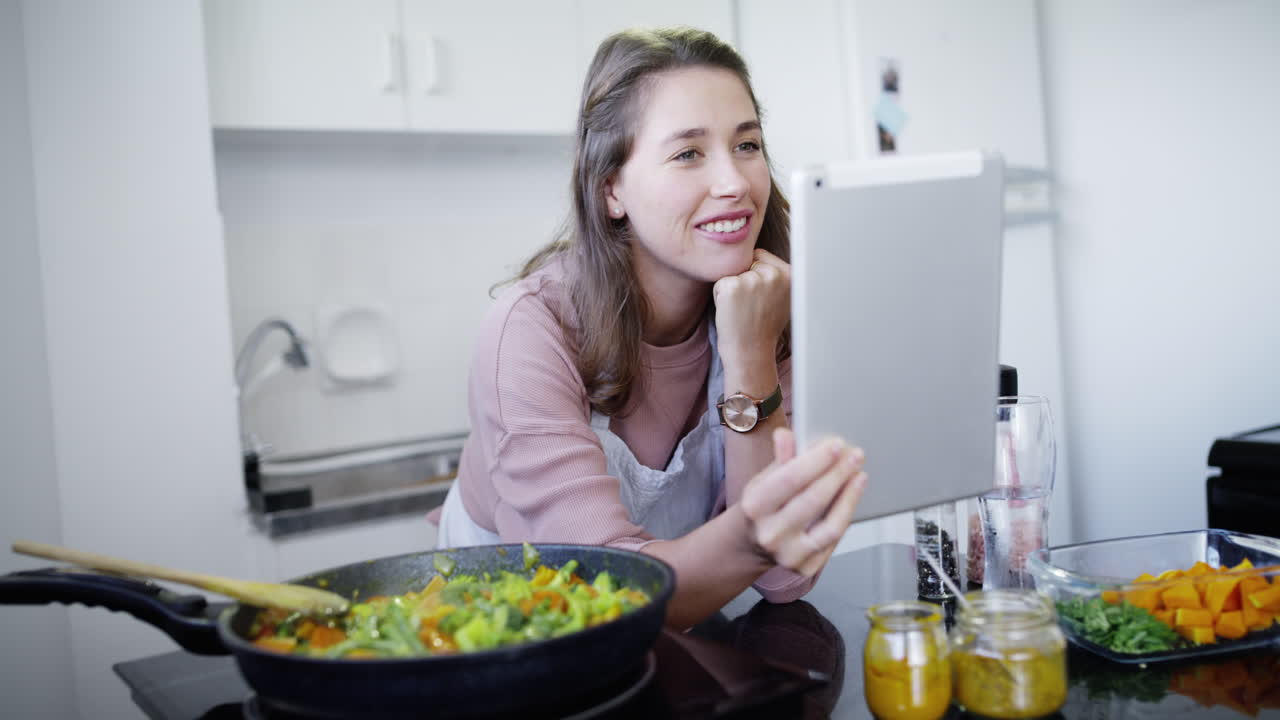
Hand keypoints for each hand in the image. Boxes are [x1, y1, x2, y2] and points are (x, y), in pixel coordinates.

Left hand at [712, 249, 789, 379]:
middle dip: (744, 281)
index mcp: (790, 275)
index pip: (761, 257)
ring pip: (733, 272)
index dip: (756, 277)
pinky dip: (720, 296)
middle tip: (751, 307)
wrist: (751, 353)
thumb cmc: (763, 327)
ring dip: (733, 289)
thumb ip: (778, 275)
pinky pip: (720, 282)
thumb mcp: (783, 298)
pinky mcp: (733, 286)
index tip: (762, 300)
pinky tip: (732, 312)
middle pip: (746, 262)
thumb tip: (761, 252)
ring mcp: (754, 280)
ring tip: (743, 310)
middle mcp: (775, 275)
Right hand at [741, 429, 868, 576]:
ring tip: (859, 475)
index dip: (816, 461)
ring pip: (829, 526)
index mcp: (754, 507)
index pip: (789, 479)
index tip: (836, 444)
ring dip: (849, 496)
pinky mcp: (805, 567)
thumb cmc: (763, 506)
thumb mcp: (763, 479)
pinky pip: (834, 539)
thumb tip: (786, 435)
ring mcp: (789, 555)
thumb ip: (780, 459)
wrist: (753, 543)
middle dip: (838, 474)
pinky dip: (846, 514)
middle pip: (812, 501)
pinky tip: (853, 495)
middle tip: (854, 455)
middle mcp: (770, 534)